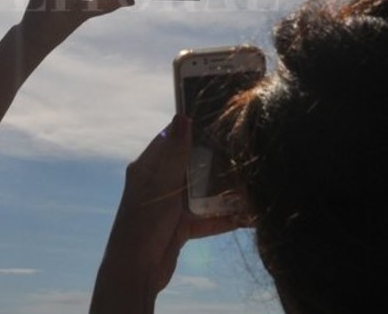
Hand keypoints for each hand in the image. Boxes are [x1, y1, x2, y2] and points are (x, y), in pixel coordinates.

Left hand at [94, 116, 242, 306]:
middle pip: (191, 165)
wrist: (135, 273)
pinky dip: (225, 217)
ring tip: (251, 181)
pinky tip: (248, 215)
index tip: (218, 117)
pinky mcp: (181, 227)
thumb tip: (183, 116)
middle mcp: (159, 183)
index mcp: (147, 168)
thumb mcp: (161, 186)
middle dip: (215, 160)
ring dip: (223, 190)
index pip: (170, 139)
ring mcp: (170, 206)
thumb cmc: (143, 224)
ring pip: (202, 191)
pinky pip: (207, 217)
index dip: (191, 128)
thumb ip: (175, 153)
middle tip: (244, 147)